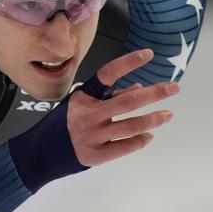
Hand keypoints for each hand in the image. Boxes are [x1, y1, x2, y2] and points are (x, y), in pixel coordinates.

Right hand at [67, 49, 178, 166]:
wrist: (38, 155)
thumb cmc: (60, 126)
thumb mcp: (78, 105)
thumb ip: (107, 97)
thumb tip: (138, 89)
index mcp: (82, 97)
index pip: (108, 73)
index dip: (129, 62)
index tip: (149, 55)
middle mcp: (87, 115)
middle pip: (129, 101)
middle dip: (156, 93)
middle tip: (174, 88)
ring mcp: (92, 136)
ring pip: (132, 125)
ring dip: (154, 119)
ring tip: (167, 115)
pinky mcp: (95, 156)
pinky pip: (125, 146)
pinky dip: (140, 140)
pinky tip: (149, 136)